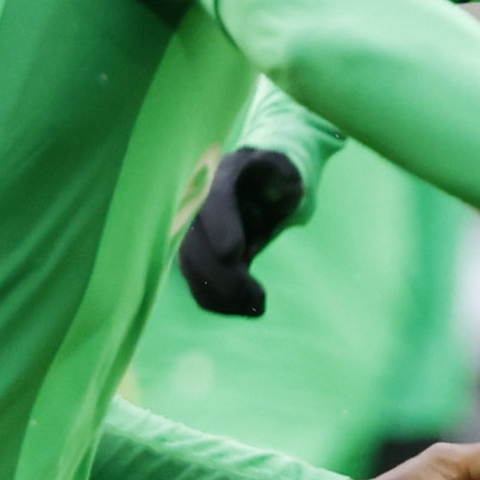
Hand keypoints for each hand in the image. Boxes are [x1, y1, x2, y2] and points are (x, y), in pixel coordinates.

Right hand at [175, 146, 309, 316]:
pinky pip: (197, 285)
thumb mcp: (282, 171)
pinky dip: (218, 302)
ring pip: (193, 270)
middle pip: (195, 245)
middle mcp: (195, 207)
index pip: (212, 202)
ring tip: (258, 307)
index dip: (219, 226)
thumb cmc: (269, 178)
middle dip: (224, 277)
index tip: (232, 253)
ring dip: (222, 296)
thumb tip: (290, 188)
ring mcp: (189, 235)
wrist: (249, 187)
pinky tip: (246, 308)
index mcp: (219, 177)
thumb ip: (283, 178)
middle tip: (259, 298)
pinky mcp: (194, 258)